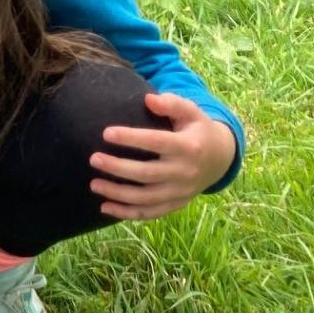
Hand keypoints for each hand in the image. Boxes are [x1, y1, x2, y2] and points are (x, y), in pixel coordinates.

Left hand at [88, 92, 236, 220]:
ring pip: (147, 198)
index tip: (106, 133)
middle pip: (148, 174)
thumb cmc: (197, 130)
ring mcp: (181, 191)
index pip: (157, 142)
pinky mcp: (176, 204)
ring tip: (94, 184)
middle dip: (119, 168)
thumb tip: (149, 99)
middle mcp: (185, 172)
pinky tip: (105, 207)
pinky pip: (151, 212)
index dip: (132, 138)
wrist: (220, 159)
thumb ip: (172, 104)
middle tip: (93, 159)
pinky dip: (127, 213)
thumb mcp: (191, 112)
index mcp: (189, 147)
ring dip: (118, 194)